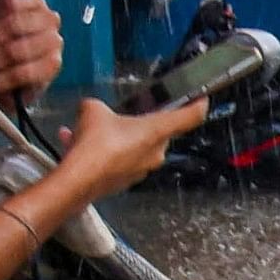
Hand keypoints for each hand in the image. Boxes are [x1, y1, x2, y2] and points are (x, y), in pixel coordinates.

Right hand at [51, 91, 210, 203]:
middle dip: (138, 122)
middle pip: (156, 132)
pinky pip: (118, 160)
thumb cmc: (95, 144)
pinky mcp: (125, 181)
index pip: (190, 116)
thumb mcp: (93, 110)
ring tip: (88, 130)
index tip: (202, 98)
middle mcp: (155, 152)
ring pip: (134, 146)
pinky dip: (103, 152)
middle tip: (120, 114)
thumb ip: (97, 106)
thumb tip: (91, 108)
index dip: (198, 104)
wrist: (78, 181)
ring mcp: (141, 169)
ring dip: (117, 137)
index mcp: (157, 131)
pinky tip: (76, 144)